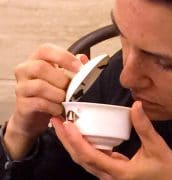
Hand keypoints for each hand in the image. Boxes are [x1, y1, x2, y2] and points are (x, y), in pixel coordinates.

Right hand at [4, 43, 87, 158]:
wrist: (34, 116)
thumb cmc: (51, 95)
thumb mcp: (63, 81)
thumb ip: (73, 69)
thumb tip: (86, 59)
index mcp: (38, 61)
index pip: (48, 50)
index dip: (64, 57)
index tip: (80, 68)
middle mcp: (26, 70)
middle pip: (43, 68)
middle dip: (62, 80)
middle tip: (73, 90)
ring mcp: (21, 87)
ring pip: (41, 85)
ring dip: (59, 94)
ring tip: (67, 102)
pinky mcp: (22, 104)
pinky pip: (39, 102)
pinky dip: (53, 106)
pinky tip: (60, 110)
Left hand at [52, 101, 171, 179]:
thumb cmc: (169, 174)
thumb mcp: (158, 149)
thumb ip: (145, 128)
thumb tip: (136, 106)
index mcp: (118, 172)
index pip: (89, 155)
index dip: (75, 140)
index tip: (66, 124)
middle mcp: (109, 176)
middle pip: (80, 158)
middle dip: (65, 140)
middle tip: (56, 121)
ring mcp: (110, 175)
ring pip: (84, 160)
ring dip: (72, 143)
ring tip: (65, 127)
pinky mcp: (113, 171)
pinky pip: (93, 159)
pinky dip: (84, 146)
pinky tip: (83, 135)